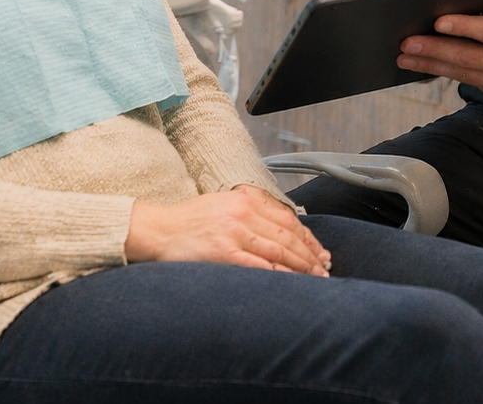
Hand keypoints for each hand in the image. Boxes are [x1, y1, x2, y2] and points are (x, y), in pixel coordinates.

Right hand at [124, 184, 330, 275]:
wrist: (157, 229)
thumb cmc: (188, 221)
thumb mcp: (222, 204)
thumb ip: (250, 212)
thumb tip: (280, 231)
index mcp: (244, 199)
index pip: (287, 218)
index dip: (308, 236)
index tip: (319, 250)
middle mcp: (242, 213)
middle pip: (288, 235)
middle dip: (310, 253)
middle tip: (324, 267)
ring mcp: (234, 232)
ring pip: (278, 251)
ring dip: (301, 266)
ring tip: (315, 277)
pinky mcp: (223, 252)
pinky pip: (259, 266)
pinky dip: (279, 275)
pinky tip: (291, 283)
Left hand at [396, 0, 482, 96]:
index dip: (462, 27)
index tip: (436, 22)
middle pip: (468, 57)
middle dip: (434, 50)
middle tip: (406, 42)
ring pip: (463, 72)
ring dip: (430, 64)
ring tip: (405, 55)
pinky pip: (467, 79)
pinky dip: (443, 71)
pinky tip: (423, 64)